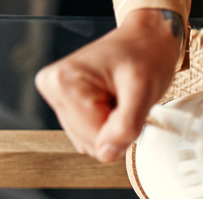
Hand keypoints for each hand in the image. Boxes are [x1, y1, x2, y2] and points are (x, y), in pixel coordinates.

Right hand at [35, 9, 183, 161]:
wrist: (148, 40)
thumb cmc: (146, 57)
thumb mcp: (143, 91)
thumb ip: (125, 126)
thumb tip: (106, 154)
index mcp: (64, 82)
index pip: (93, 138)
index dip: (120, 130)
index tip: (129, 104)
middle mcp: (54, 88)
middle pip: (89, 141)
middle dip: (115, 128)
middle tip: (127, 101)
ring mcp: (58, 96)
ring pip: (89, 140)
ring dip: (112, 127)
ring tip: (120, 98)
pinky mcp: (67, 103)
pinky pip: (89, 133)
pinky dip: (108, 124)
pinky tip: (114, 102)